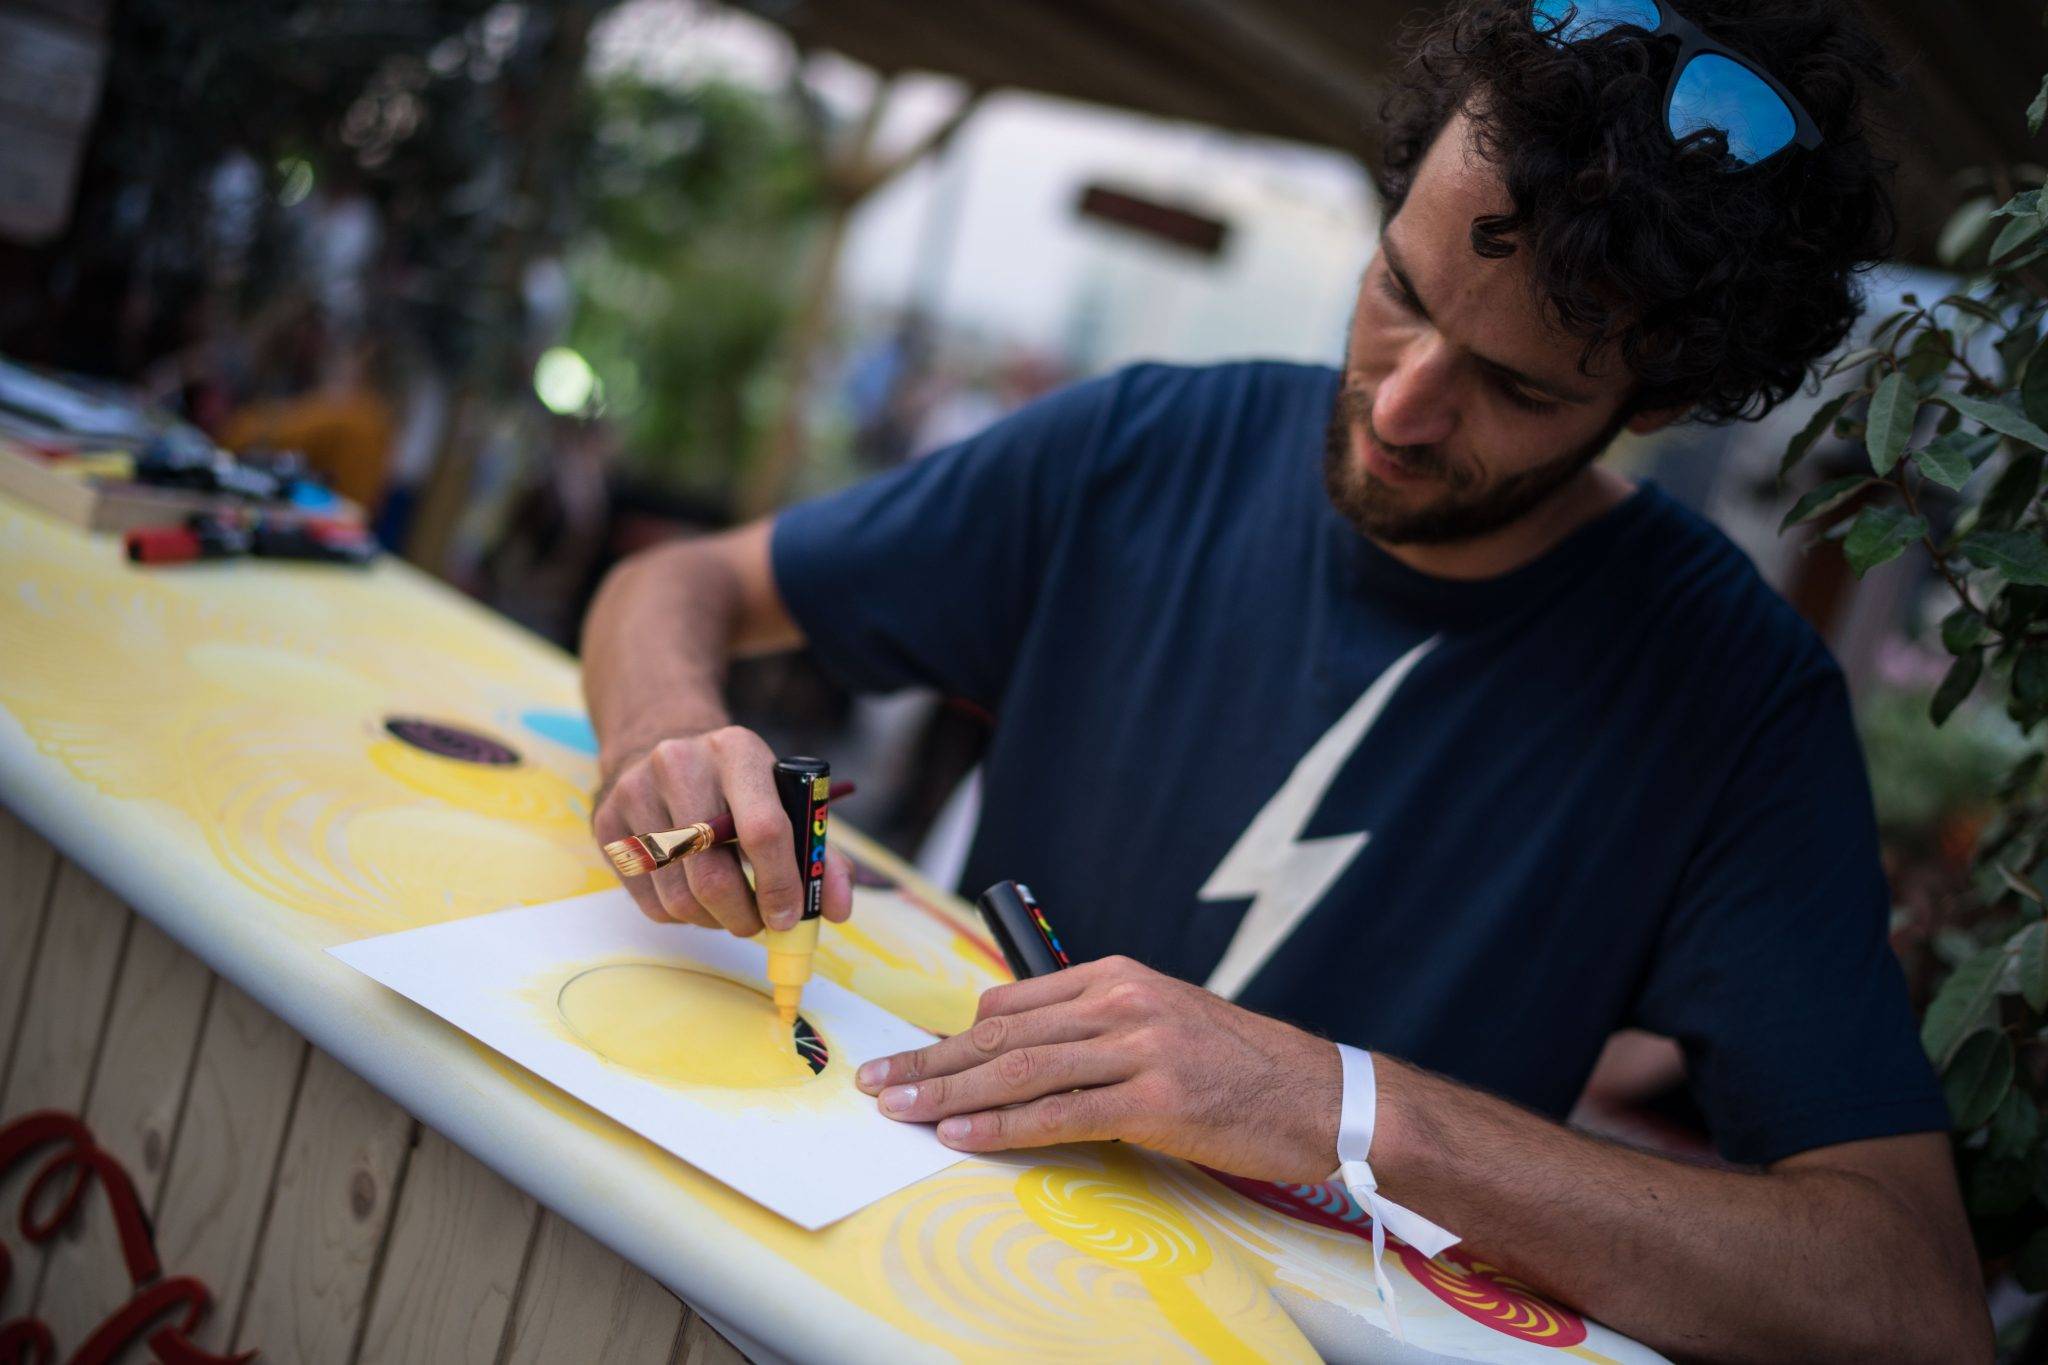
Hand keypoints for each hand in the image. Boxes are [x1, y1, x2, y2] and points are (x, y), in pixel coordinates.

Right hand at [591, 724, 852, 935]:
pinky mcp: (608, 823)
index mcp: (736, 750)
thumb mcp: (784, 798)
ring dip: (715, 920)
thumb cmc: (739, 785)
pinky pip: (650, 902)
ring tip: (732, 909)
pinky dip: (683, 915)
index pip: (763, 829)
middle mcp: (679, 764)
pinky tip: (697, 893)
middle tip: (760, 925)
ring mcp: (635, 792)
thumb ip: (821, 853)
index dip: (781, 885)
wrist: (663, 744)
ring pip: (680, 898)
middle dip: (745, 917)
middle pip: (713, 876)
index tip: (788, 917)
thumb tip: (836, 910)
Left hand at [855, 955, 1341, 1181]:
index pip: (1012, 1002)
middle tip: (878, 1081)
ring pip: (1019, 1070)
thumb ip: (1097, 1024)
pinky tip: (960, 1134)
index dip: (953, 1035)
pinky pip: (1058, 1114)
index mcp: (1118, 976)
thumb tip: (1020, 1047)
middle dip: (931, 1060)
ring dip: (947, 1093)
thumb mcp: (1164, 1019)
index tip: (914, 1058)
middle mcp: (1121, 1002)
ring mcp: (1138, 1048)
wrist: (1317, 1095)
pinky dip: (1001, 1126)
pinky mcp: (1154, 1099)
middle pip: (1001, 1034)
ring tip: (899, 1108)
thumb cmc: (1239, 1066)